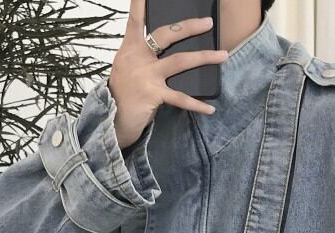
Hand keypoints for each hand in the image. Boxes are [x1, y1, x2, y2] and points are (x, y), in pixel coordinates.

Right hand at [108, 0, 228, 149]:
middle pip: (166, 35)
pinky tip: (210, 109)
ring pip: (180, 61)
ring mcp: (146, 75)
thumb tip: (171, 51)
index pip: (136, 19)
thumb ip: (144, 55)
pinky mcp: (153, 95)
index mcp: (130, 47)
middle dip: (189, 27)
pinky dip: (197, 105)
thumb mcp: (128, 67)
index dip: (140, 3)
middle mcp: (138, 57)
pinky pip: (180, 98)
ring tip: (223, 55)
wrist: (112, 119)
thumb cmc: (123, 92)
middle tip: (208, 23)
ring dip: (204, 57)